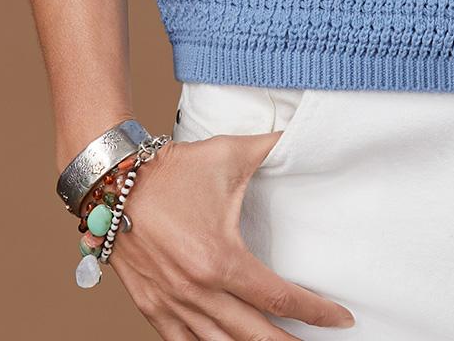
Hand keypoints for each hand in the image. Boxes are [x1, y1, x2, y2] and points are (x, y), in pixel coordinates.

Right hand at [104, 129, 356, 335]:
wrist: (113, 183)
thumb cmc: (172, 169)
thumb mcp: (229, 153)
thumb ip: (271, 147)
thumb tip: (302, 134)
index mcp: (221, 260)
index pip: (278, 298)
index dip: (314, 312)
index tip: (341, 318)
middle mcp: (198, 291)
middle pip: (254, 336)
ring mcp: (172, 304)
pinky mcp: (151, 307)